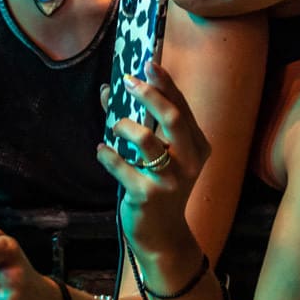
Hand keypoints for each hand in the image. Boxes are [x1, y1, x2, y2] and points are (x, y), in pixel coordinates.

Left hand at [97, 60, 210, 260]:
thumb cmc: (160, 187)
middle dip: (149, 94)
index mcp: (197, 146)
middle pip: (171, 117)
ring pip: (146, 140)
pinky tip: (101, 150)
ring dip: (124, 126)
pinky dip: (108, 155)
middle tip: (128, 81)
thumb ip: (143, 123)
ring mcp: (170, 180)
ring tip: (114, 125)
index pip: (182, 106)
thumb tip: (110, 90)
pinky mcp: (148, 196)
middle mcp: (189, 161)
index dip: (164, 83)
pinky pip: (122, 167)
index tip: (148, 63)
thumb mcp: (160, 156)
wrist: (163, 236)